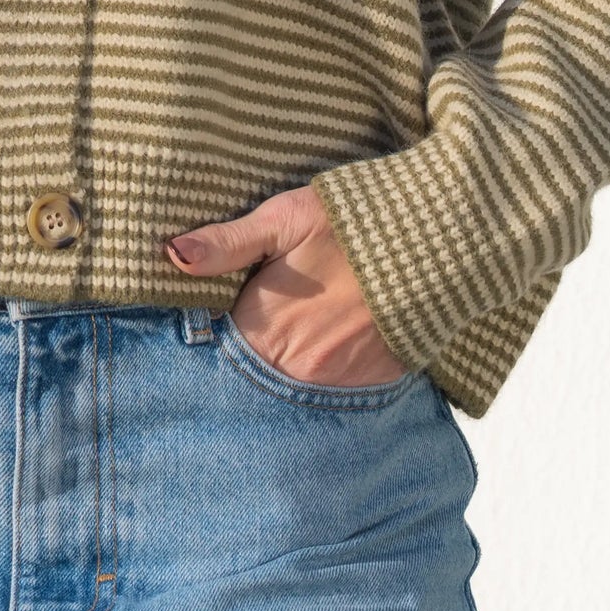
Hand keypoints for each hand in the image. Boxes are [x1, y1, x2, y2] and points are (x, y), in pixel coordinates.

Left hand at [165, 183, 411, 388]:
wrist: (437, 240)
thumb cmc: (352, 223)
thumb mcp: (284, 219)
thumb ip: (227, 245)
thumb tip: (172, 255)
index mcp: (264, 328)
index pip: (218, 351)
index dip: (215, 334)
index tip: (222, 317)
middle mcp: (296, 367)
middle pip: (254, 374)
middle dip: (248, 356)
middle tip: (264, 324)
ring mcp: (337, 383)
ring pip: (293, 386)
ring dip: (286, 367)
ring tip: (296, 335)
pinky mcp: (373, 385)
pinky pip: (335, 391)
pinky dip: (327, 373)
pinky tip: (331, 344)